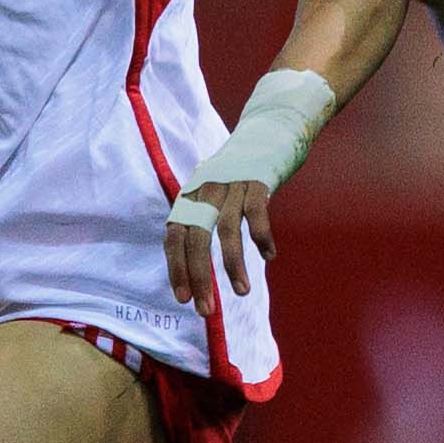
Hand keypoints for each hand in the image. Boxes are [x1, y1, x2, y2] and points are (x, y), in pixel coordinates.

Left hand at [164, 177, 274, 324]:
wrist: (265, 132)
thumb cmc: (234, 174)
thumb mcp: (208, 193)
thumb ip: (199, 220)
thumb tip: (192, 264)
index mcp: (190, 197)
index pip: (174, 237)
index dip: (177, 268)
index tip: (183, 299)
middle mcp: (206, 191)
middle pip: (197, 239)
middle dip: (200, 277)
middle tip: (206, 310)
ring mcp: (231, 185)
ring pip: (227, 231)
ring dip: (233, 266)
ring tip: (242, 292)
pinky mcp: (257, 180)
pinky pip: (257, 214)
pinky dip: (262, 238)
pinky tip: (269, 255)